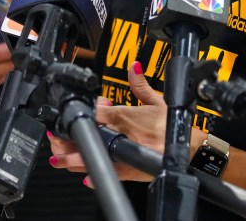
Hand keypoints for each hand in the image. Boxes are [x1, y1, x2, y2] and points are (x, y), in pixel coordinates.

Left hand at [50, 61, 164, 182]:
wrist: (190, 150)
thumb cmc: (173, 127)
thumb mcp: (157, 101)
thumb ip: (140, 85)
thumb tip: (133, 67)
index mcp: (127, 117)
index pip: (97, 113)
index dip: (84, 113)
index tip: (74, 113)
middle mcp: (123, 136)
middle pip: (89, 137)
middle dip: (69, 139)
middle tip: (55, 138)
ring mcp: (124, 155)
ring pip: (93, 158)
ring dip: (73, 159)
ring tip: (59, 158)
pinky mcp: (130, 172)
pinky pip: (108, 174)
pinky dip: (94, 176)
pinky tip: (84, 177)